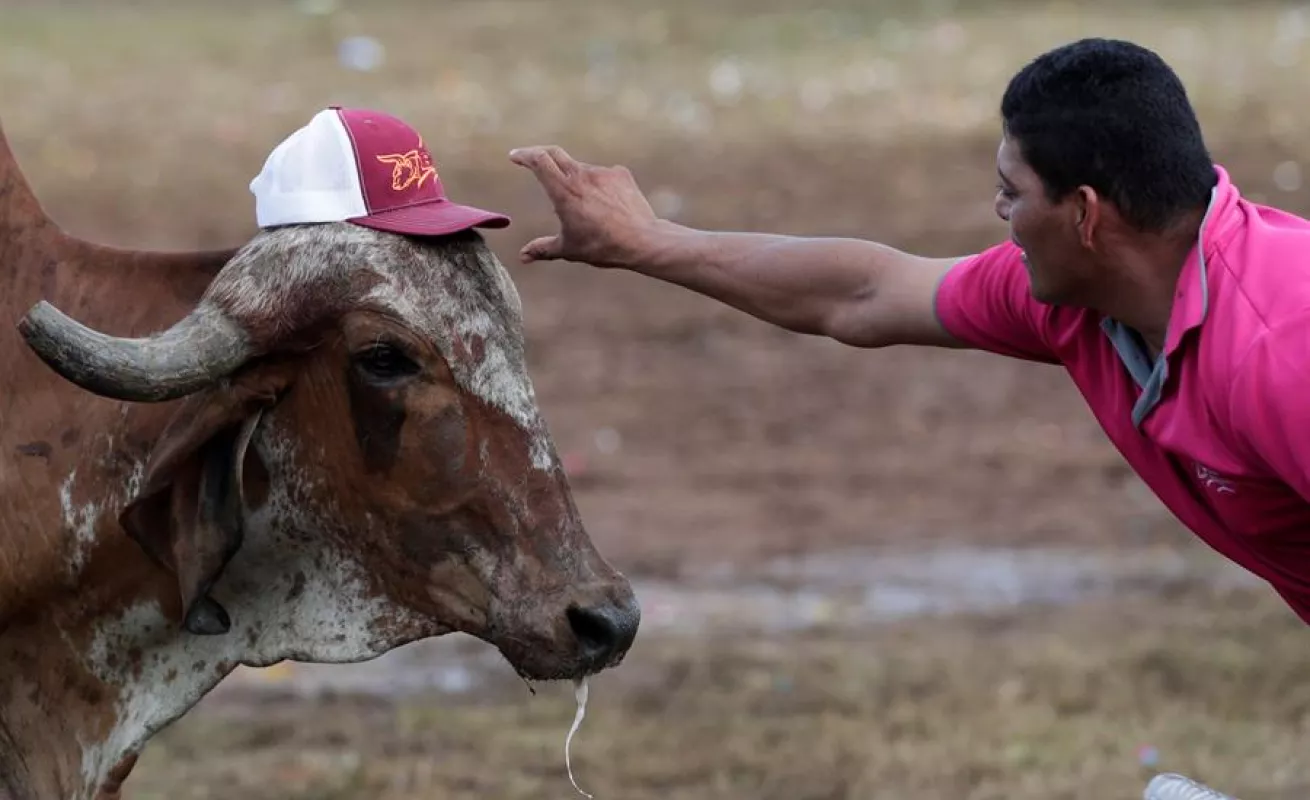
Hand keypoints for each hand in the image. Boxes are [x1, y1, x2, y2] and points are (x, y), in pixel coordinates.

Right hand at [508, 145, 661, 267]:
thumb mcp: (568, 249)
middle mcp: (581, 175)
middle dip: (540, 155)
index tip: (515, 157)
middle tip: (532, 162)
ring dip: (574, 179)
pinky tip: (603, 204)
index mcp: (564, 191)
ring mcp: (602, 172)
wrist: (642, 240)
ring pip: (580, 169)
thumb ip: (542, 249)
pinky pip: (603, 175)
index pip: (539, 160)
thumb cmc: (602, 246)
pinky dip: (597, 185)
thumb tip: (523, 256)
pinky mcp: (621, 174)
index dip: (524, 155)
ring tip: (583, 206)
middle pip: (555, 153)